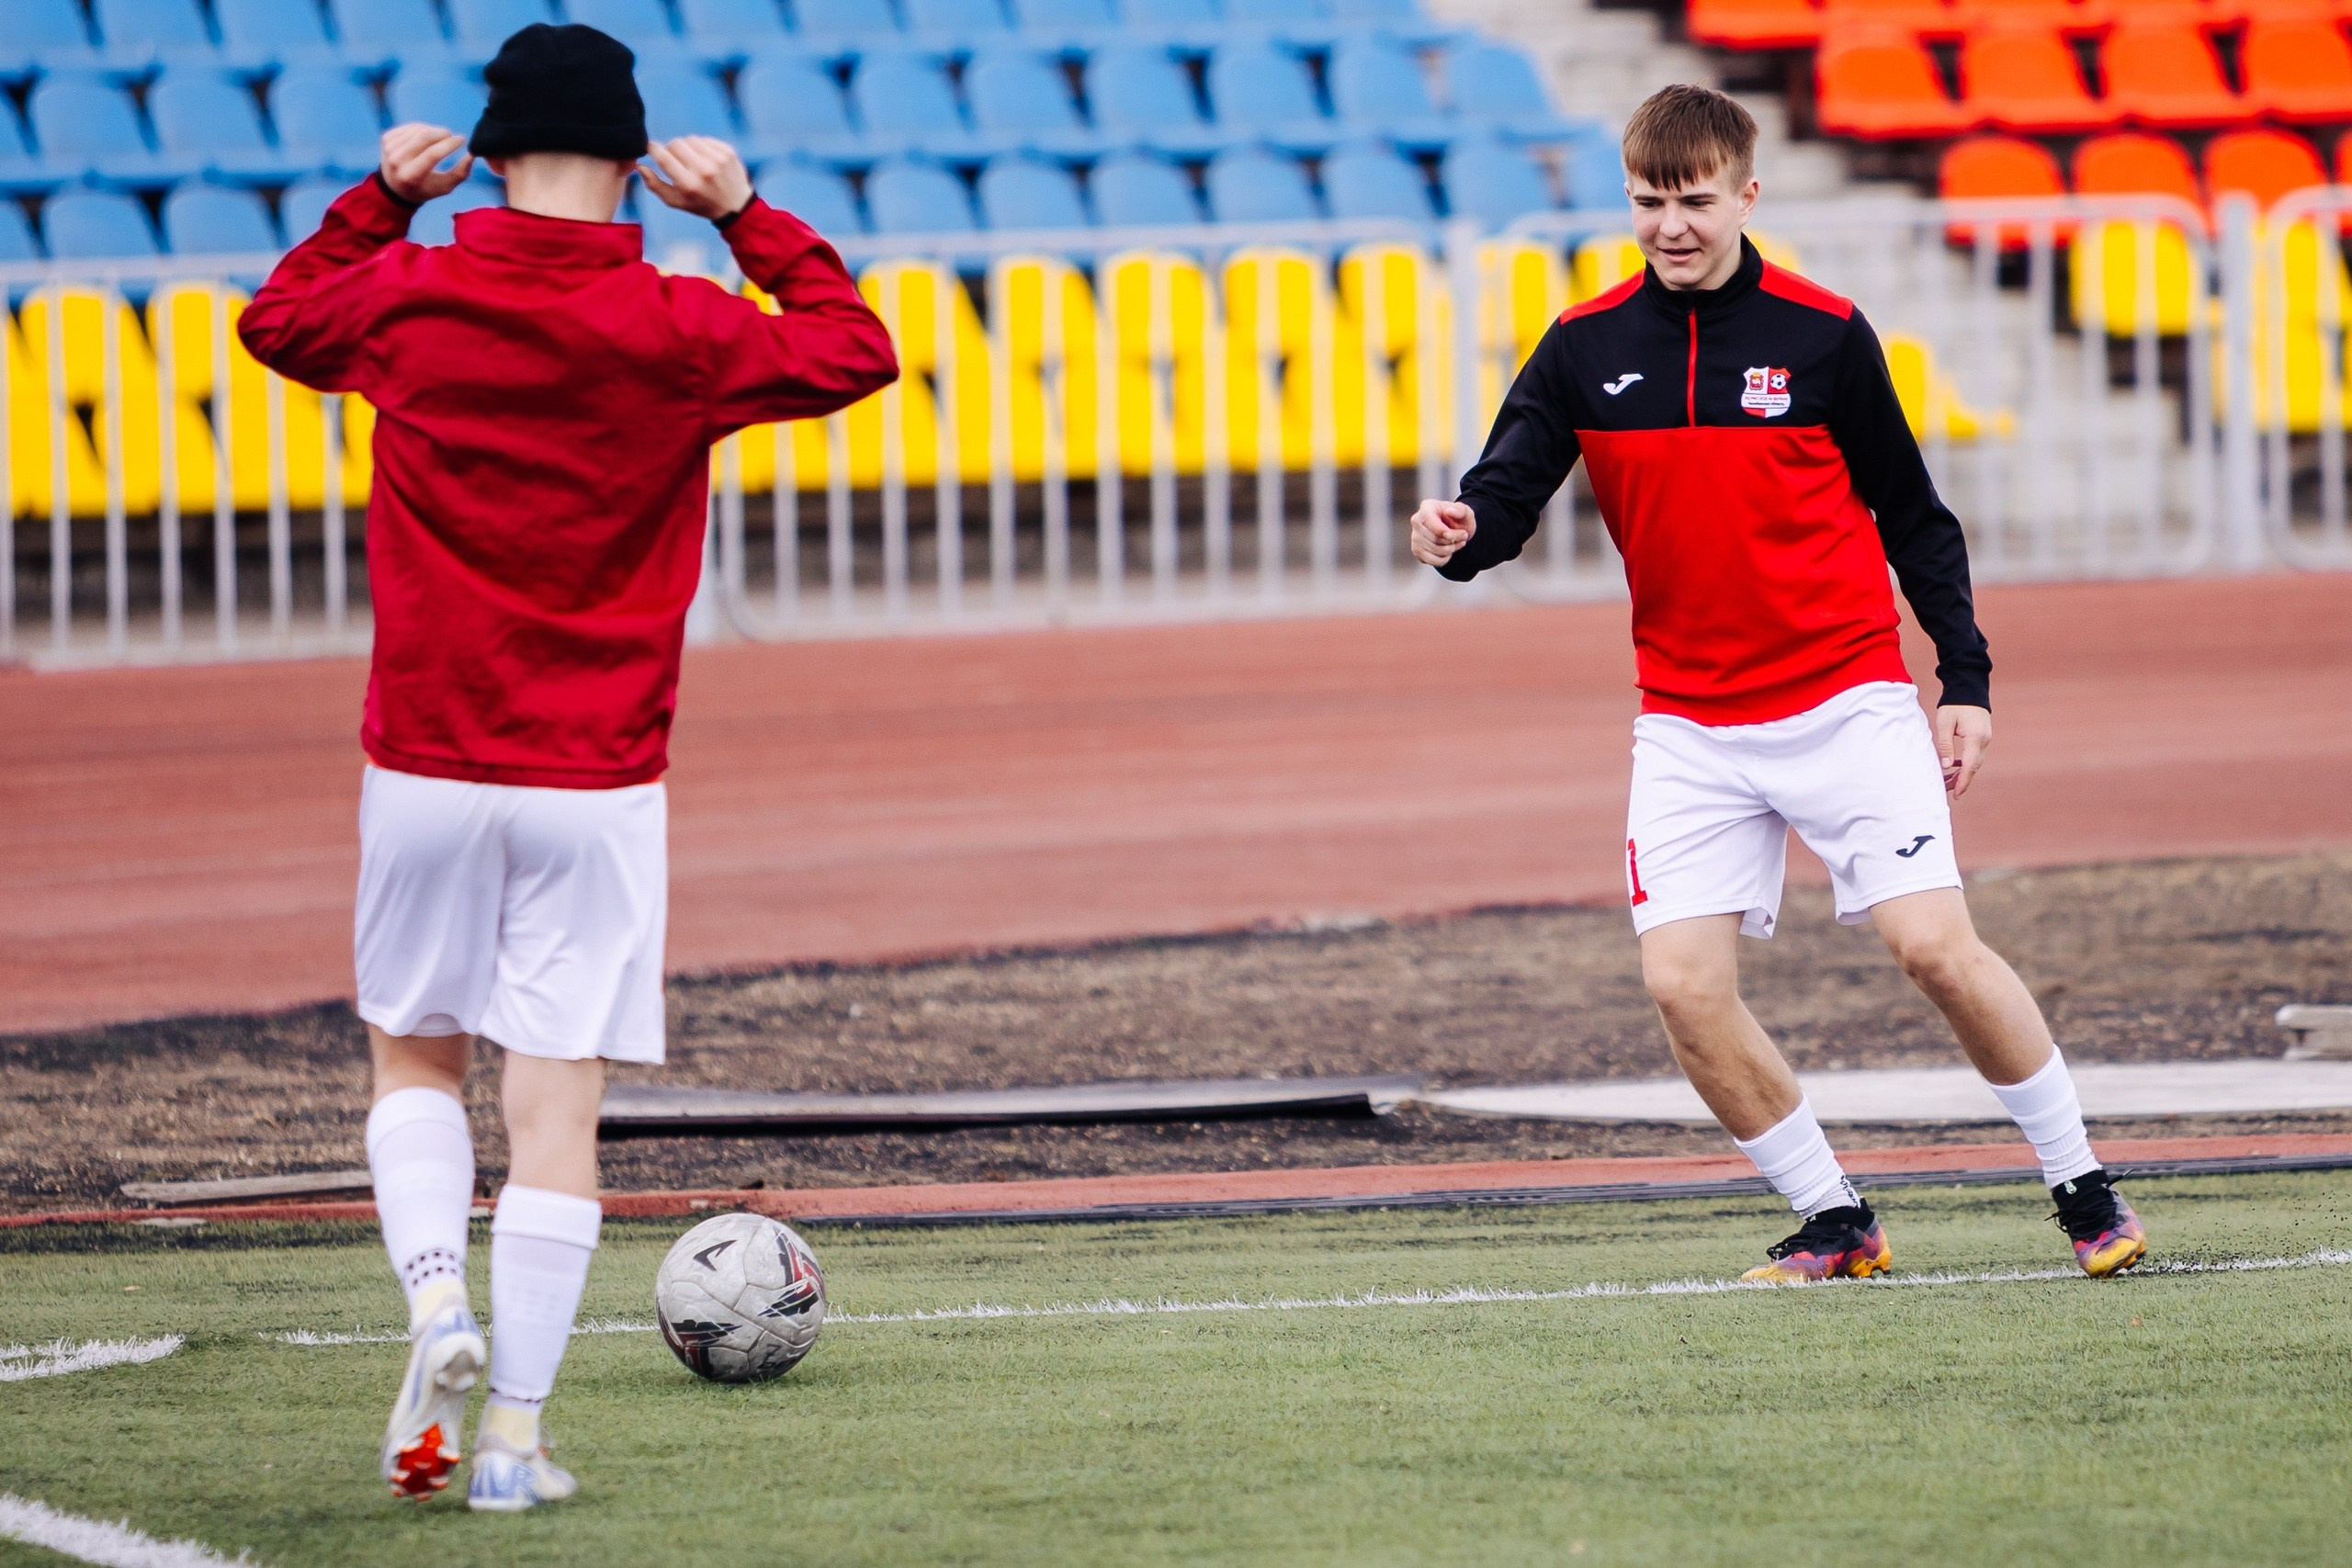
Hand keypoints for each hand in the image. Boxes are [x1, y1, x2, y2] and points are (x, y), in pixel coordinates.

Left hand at [380, 124, 472, 204]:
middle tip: (452, 136)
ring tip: (440, 140)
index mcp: (411, 176)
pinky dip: (424, 129)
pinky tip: (427, 138)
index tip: (462, 140)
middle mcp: (397, 161)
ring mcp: (389, 148)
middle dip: (443, 133)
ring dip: (434, 131)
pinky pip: (411, 127)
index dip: (450, 145)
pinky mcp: (386, 138)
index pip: (433, 154)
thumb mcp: (444, 187)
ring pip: (419, 129)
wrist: (394, 186)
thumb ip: (460, 173)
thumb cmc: (425, 188)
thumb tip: (471, 154)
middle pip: (425, 137)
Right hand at [640, 136, 754, 221]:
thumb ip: (655, 185)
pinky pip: (705, 139)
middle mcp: (703, 171)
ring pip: (690, 139)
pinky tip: (705, 159)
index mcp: (688, 184)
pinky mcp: (727, 152)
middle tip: (675, 159)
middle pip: (675, 143)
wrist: (735, 205)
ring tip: (692, 161)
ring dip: (687, 147)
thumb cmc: (700, 204)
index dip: (653, 149)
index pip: (663, 156)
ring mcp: (717, 160)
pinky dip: (701, 147)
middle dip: (671, 149)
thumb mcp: (676, 201)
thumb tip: (639, 166)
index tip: (652, 148)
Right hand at [1409, 499, 1475, 567]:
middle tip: (1464, 536)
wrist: (1455, 529)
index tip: (1463, 534)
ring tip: (1459, 543)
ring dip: (1451, 549)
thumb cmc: (1458, 518)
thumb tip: (1450, 512)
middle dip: (1454, 540)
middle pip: (1435, 538)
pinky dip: (1445, 559)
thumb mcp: (1465, 511)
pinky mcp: (1417, 550)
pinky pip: (1433, 560)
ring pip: (1435, 550)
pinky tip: (1449, 551)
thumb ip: (1461, 510)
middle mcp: (1416, 521)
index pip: (1430, 522)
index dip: (1445, 531)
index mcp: (1426, 507)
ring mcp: (1415, 537)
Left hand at [1935, 704, 1990, 796]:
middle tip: (1947, 792)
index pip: (1970, 765)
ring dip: (1963, 773)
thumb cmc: (1954, 704)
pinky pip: (1975, 755)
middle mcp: (1985, 740)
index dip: (1963, 781)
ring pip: (1975, 762)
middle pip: (1974, 767)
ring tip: (1947, 783)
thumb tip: (1946, 766)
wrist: (1969, 689)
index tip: (1956, 794)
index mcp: (1976, 737)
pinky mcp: (1982, 738)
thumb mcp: (1945, 723)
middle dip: (1962, 781)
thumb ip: (1945, 745)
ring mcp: (1986, 739)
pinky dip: (1966, 764)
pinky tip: (1954, 768)